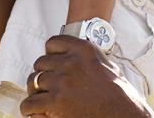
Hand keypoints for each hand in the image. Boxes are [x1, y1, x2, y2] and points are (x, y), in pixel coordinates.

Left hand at [19, 35, 152, 117]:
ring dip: (35, 91)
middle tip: (48, 87)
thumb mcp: (107, 66)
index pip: (53, 43)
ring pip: (33, 81)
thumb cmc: (120, 95)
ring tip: (42, 100)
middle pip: (40, 63)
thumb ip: (87, 58)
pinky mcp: (56, 101)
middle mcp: (71, 62)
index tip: (53, 65)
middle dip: (43, 75)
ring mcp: (62, 81)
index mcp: (84, 50)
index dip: (50, 55)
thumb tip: (69, 57)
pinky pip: (29, 103)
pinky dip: (29, 109)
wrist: (124, 115)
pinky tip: (34, 112)